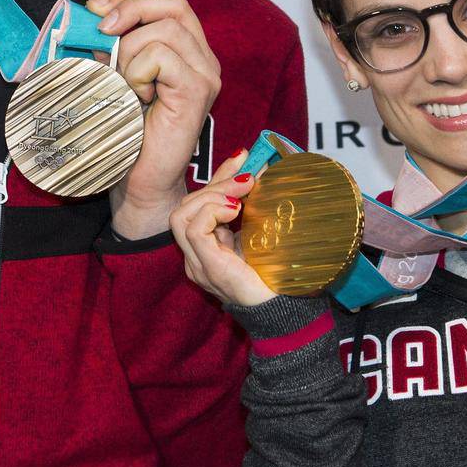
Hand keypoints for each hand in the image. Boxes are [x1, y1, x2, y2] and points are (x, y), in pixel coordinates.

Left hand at [88, 0, 221, 237]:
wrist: (138, 180)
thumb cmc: (128, 132)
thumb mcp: (116, 75)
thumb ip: (113, 44)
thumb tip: (93, 12)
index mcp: (190, 52)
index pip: (171, 5)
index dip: (133, 0)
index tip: (96, 10)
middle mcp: (205, 60)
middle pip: (174, 8)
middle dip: (130, 11)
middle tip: (101, 32)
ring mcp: (206, 75)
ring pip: (164, 31)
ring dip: (130, 52)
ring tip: (125, 84)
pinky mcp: (197, 92)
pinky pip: (161, 57)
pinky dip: (137, 71)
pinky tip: (136, 97)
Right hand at [170, 150, 276, 306]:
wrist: (286, 310)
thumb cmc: (277, 275)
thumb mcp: (262, 232)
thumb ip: (256, 207)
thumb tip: (265, 169)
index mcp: (208, 248)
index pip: (198, 204)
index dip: (219, 177)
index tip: (242, 156)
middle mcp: (196, 256)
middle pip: (186, 206)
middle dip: (216, 183)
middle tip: (248, 176)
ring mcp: (198, 263)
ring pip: (181, 215)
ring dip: (211, 196)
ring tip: (240, 197)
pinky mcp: (207, 267)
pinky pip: (193, 229)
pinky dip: (211, 212)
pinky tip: (234, 210)